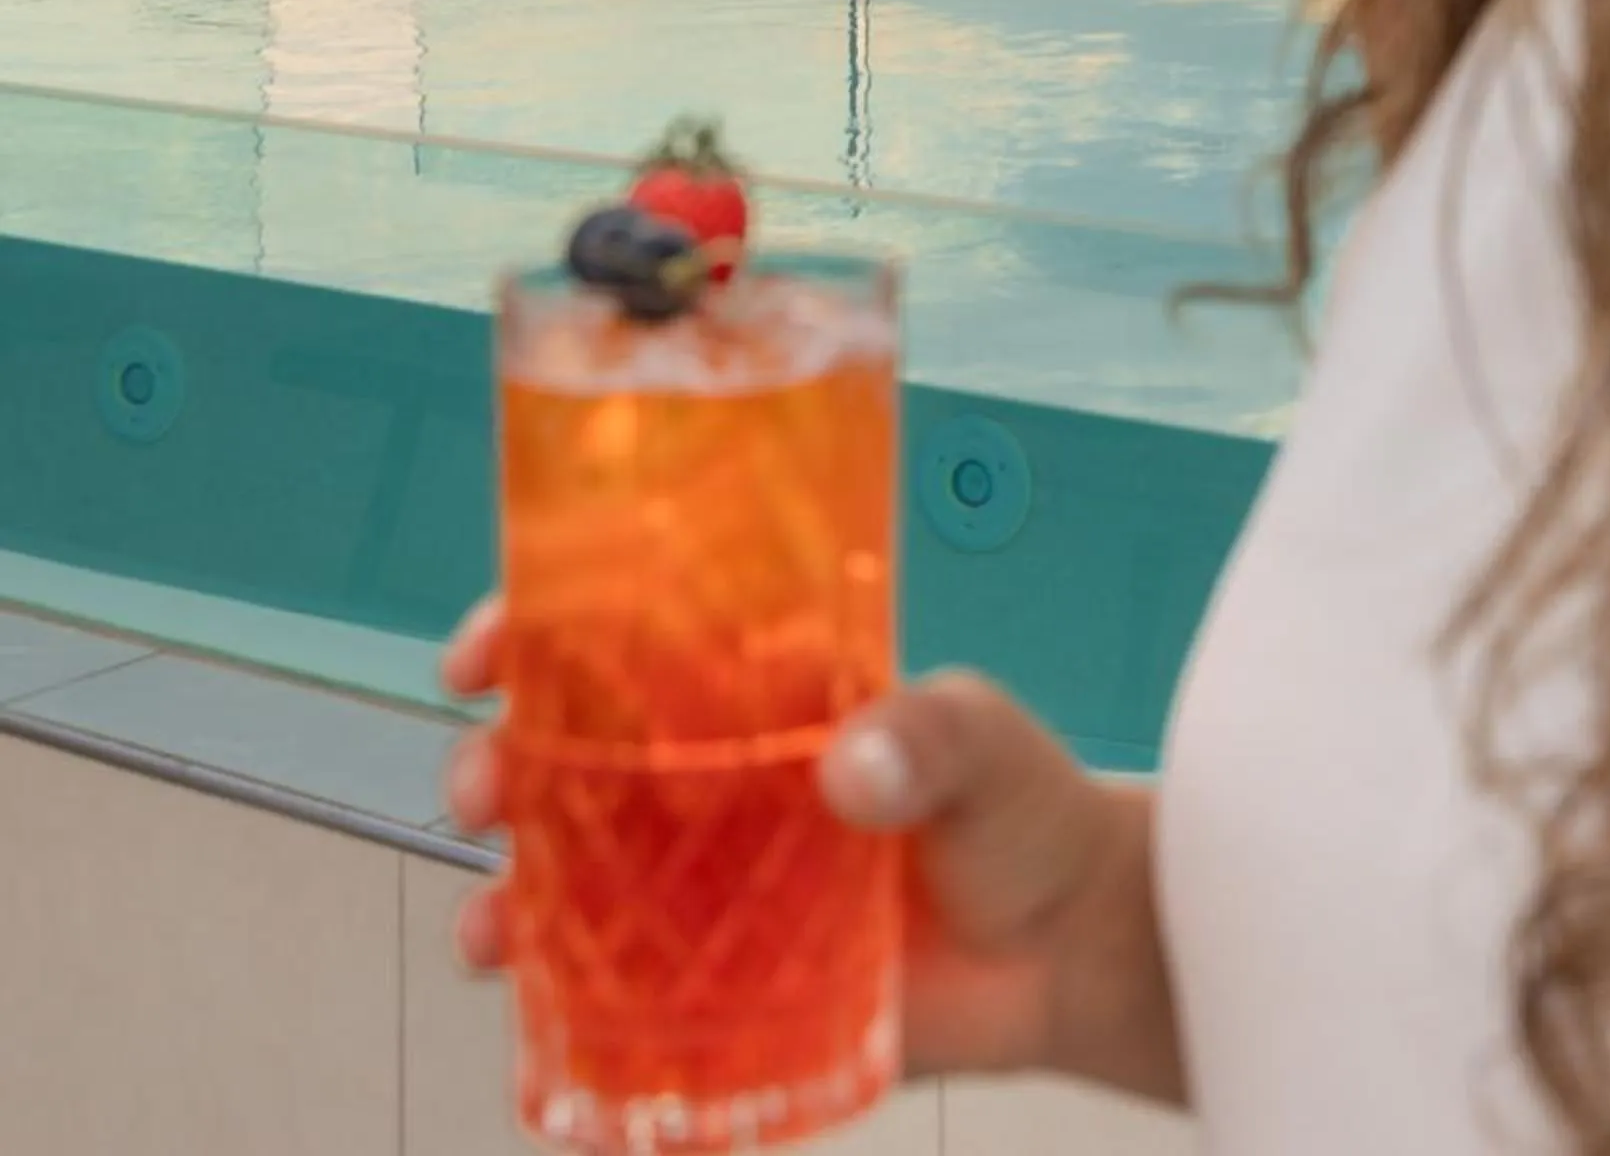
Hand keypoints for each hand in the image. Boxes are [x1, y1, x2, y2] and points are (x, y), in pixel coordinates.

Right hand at [441, 603, 1185, 1107]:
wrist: (1069, 951)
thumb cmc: (1026, 812)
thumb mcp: (984, 742)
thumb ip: (929, 737)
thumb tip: (852, 765)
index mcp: (757, 691)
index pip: (627, 637)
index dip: (537, 632)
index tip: (486, 649)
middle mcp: (714, 783)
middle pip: (565, 759)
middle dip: (494, 766)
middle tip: (481, 791)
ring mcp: (710, 890)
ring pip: (569, 883)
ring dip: (503, 900)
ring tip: (487, 930)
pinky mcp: (726, 990)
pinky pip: (620, 1004)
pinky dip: (565, 1021)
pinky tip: (540, 1034)